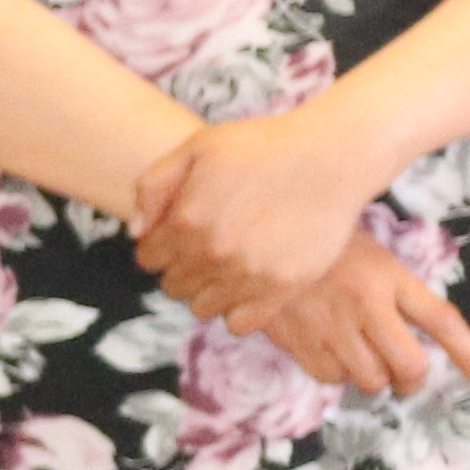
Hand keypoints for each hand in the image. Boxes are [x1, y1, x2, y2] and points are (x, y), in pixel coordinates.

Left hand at [131, 106, 380, 319]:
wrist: (332, 158)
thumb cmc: (265, 146)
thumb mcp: (199, 147)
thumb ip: (155, 186)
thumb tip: (137, 232)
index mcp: (186, 220)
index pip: (148, 259)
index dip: (162, 247)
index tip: (181, 238)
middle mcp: (213, 253)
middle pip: (174, 286)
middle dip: (184, 269)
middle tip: (208, 251)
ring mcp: (248, 274)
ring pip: (203, 308)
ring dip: (209, 292)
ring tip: (229, 269)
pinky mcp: (282, 288)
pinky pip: (241, 323)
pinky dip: (238, 312)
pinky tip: (249, 287)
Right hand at [244, 236, 469, 398]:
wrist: (259, 230)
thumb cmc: (323, 238)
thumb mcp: (372, 250)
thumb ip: (397, 287)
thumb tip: (420, 327)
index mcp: (391, 276)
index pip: (442, 321)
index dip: (469, 355)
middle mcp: (367, 305)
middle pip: (410, 366)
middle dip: (413, 380)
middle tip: (406, 377)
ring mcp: (332, 325)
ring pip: (370, 380)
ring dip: (374, 378)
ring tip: (365, 359)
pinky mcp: (298, 339)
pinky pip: (329, 377)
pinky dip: (336, 374)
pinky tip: (331, 352)